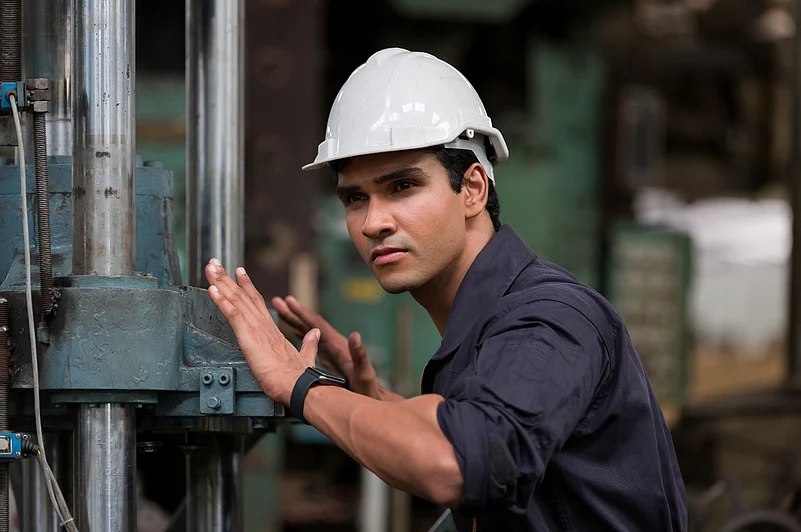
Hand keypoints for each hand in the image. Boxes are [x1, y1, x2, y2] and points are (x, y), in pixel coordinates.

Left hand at [204, 258, 319, 404]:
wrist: (299, 384)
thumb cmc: (299, 376)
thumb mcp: (306, 356)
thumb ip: (309, 343)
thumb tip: (315, 333)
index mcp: (273, 330)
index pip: (257, 303)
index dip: (247, 287)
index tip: (239, 272)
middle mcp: (264, 324)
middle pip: (244, 296)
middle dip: (227, 279)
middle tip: (215, 263)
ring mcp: (257, 329)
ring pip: (236, 300)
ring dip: (221, 283)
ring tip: (211, 268)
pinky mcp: (250, 336)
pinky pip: (233, 314)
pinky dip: (222, 301)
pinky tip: (212, 290)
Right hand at [272, 295, 383, 399]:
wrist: (373, 398)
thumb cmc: (368, 388)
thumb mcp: (364, 373)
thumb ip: (360, 355)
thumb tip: (355, 336)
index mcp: (339, 346)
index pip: (318, 325)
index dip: (303, 313)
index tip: (289, 302)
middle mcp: (334, 345)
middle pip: (311, 324)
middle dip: (294, 313)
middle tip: (278, 302)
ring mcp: (331, 351)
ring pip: (309, 331)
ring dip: (294, 321)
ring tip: (280, 311)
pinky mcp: (329, 358)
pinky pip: (311, 342)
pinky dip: (300, 334)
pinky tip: (293, 332)